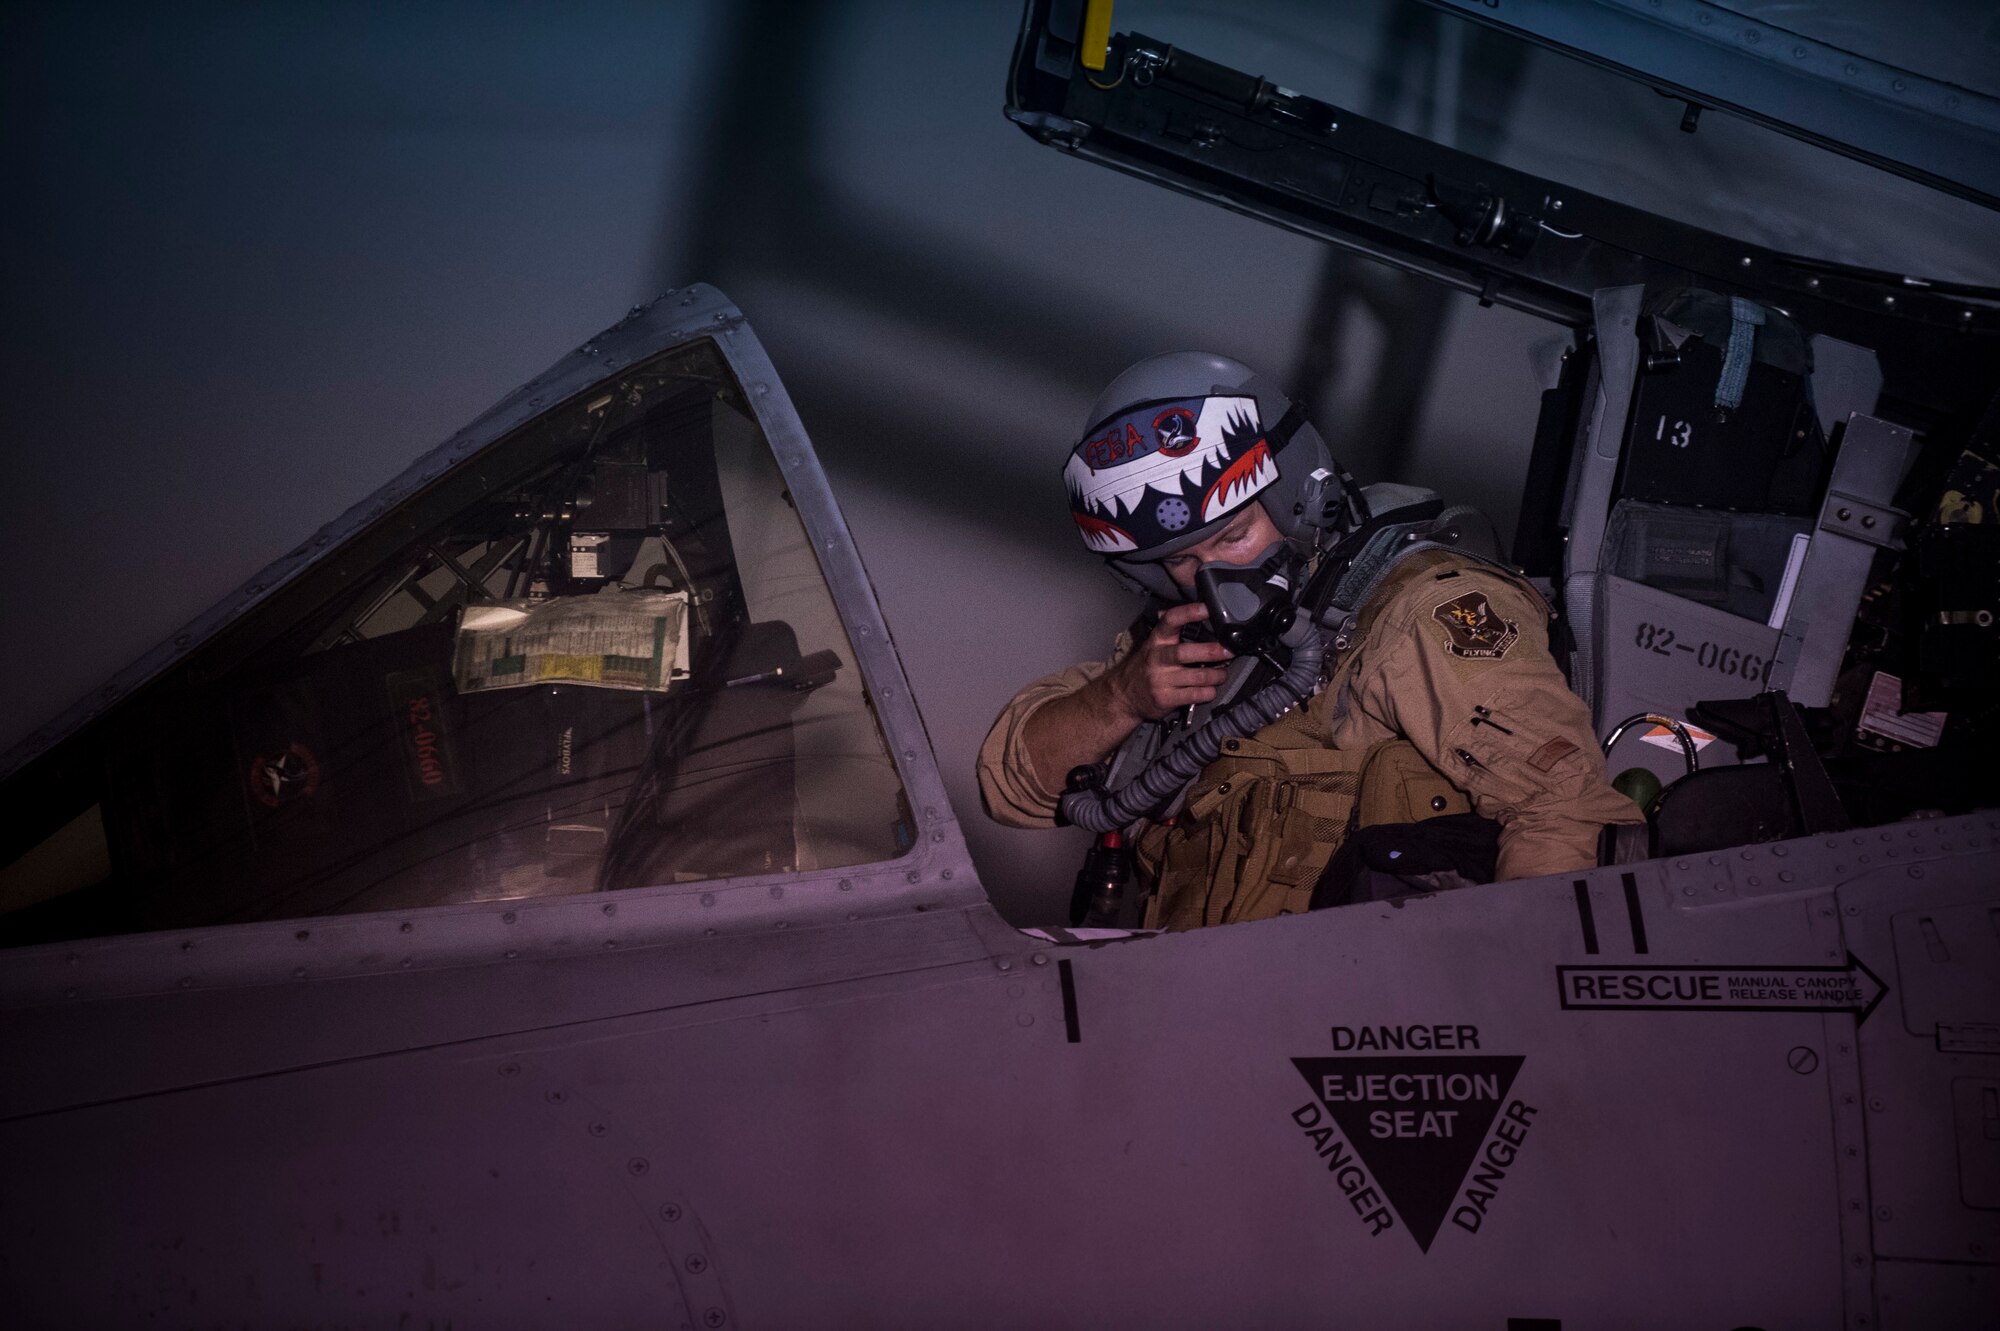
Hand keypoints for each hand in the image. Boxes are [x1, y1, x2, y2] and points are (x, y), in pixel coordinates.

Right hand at [1103, 602, 1233, 722]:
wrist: (1124, 697)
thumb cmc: (1146, 666)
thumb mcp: (1153, 645)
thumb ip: (1171, 631)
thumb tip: (1197, 611)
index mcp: (1156, 641)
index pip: (1170, 621)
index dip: (1188, 613)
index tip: (1206, 608)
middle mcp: (1157, 659)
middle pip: (1185, 653)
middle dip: (1210, 652)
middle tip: (1228, 651)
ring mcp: (1161, 680)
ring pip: (1197, 677)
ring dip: (1216, 675)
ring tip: (1223, 673)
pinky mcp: (1166, 699)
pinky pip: (1196, 695)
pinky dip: (1209, 692)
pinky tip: (1211, 689)